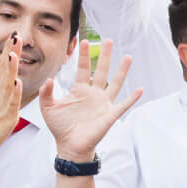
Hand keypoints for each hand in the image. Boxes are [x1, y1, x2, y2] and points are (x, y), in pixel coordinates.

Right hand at [0, 34, 24, 162]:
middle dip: (10, 52)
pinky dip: (14, 93)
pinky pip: (10, 104)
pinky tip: (17, 82)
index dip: (8, 51)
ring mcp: (0, 106)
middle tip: (15, 35)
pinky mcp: (5, 118)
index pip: (2, 66)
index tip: (14, 35)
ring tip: (14, 53)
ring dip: (10, 68)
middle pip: (4, 70)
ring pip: (6, 83)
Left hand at [40, 41, 141, 160]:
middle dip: (104, 56)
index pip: (82, 68)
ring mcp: (103, 104)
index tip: (83, 40)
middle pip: (101, 71)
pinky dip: (132, 98)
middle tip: (108, 40)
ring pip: (115, 83)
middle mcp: (93, 94)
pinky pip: (123, 105)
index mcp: (79, 90)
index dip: (83, 55)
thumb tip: (49, 79)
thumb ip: (46, 93)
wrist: (70, 146)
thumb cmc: (60, 128)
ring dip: (122, 71)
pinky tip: (140, 89)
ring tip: (128, 57)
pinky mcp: (110, 115)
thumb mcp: (48, 108)